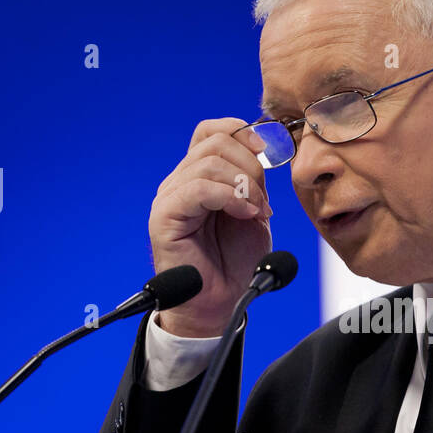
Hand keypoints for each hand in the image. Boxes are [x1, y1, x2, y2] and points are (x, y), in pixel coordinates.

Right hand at [149, 118, 273, 336]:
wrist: (222, 301)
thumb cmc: (236, 261)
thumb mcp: (254, 211)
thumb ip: (254, 181)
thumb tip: (262, 150)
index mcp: (199, 176)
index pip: (210, 131)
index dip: (240, 131)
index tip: (267, 151)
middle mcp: (180, 181)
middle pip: (215, 142)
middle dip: (251, 166)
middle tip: (264, 200)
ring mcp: (170, 197)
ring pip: (209, 163)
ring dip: (245, 186)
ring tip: (257, 213)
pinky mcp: (165, 217)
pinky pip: (199, 189)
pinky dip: (231, 197)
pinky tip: (246, 215)